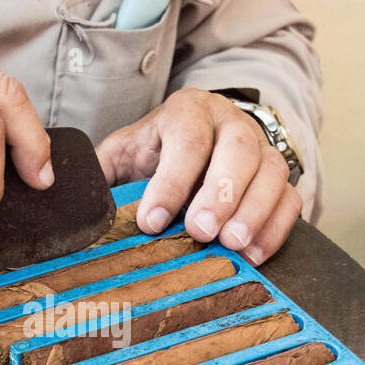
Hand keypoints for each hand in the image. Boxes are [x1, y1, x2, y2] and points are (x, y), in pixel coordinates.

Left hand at [96, 89, 301, 263]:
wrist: (196, 137)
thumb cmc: (154, 153)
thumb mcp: (123, 152)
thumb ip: (103, 172)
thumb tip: (74, 201)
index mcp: (187, 112)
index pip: (186, 140)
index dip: (170, 182)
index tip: (152, 222)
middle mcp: (230, 123)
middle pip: (238, 149)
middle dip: (220, 193)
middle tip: (201, 230)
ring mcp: (261, 148)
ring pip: (272, 172)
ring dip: (253, 211)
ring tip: (232, 244)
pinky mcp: (280, 177)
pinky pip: (290, 199)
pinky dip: (276, 227)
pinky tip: (253, 253)